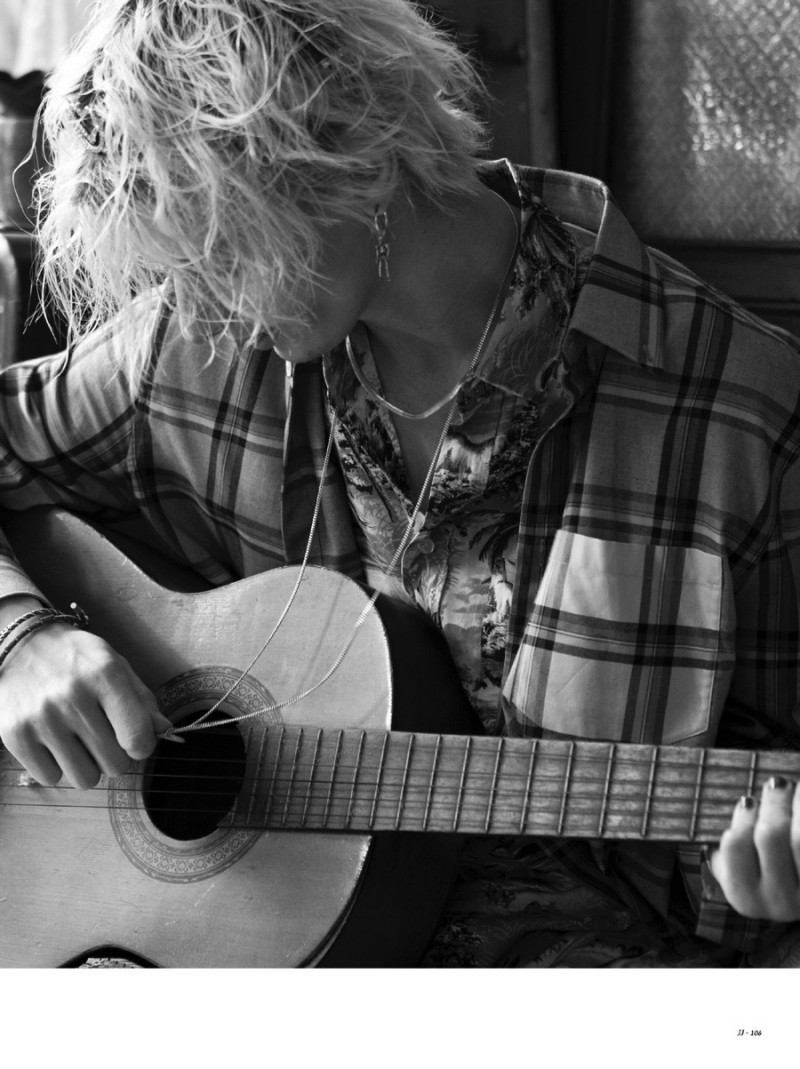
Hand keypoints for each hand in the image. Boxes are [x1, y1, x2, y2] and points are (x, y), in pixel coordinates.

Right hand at [0, 618, 172, 789]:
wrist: (19, 644)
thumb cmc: (76, 658)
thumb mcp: (115, 664)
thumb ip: (142, 699)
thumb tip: (164, 730)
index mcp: (105, 675)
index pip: (137, 736)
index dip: (143, 747)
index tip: (135, 741)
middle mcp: (73, 697)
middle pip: (114, 765)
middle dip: (115, 757)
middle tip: (103, 738)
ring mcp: (41, 718)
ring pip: (84, 778)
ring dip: (86, 765)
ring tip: (79, 741)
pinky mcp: (15, 735)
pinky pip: (51, 778)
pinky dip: (56, 767)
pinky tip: (54, 743)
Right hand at [709, 777, 799, 921]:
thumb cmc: (767, 877)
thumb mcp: (738, 873)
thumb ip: (724, 852)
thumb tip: (720, 812)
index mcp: (743, 896)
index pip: (734, 843)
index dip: (743, 816)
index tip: (749, 800)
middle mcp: (776, 902)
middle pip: (769, 835)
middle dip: (772, 802)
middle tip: (775, 784)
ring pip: (797, 837)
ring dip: (793, 803)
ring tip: (791, 789)